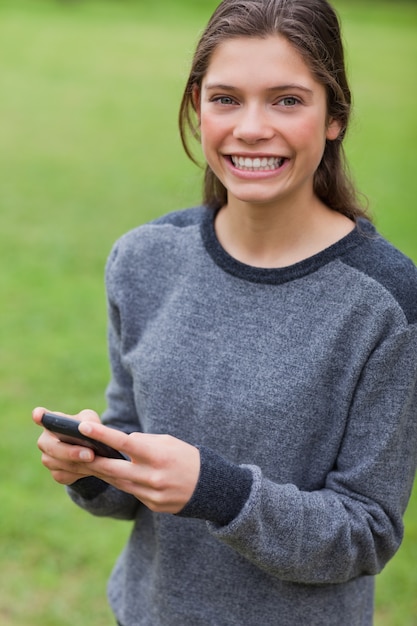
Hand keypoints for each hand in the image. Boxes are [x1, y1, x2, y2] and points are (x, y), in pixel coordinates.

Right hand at [32, 406, 101, 485]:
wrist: (93, 452)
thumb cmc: (89, 429)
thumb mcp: (91, 420)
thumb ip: (89, 421)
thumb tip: (86, 428)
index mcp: (52, 422)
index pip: (42, 417)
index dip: (39, 416)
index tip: (38, 415)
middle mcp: (45, 441)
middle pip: (53, 448)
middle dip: (72, 452)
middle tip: (90, 454)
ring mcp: (47, 458)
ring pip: (59, 464)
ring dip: (79, 465)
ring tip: (96, 462)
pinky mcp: (55, 474)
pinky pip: (65, 476)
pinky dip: (79, 474)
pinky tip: (91, 469)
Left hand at [76, 421, 200, 513]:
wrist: (209, 487)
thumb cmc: (186, 457)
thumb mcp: (168, 442)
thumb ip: (143, 442)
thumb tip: (121, 444)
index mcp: (157, 455)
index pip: (124, 443)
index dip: (102, 434)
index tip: (83, 426)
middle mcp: (152, 476)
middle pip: (113, 469)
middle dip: (93, 460)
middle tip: (75, 452)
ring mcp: (152, 494)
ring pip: (119, 482)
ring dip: (104, 473)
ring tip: (90, 462)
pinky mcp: (153, 505)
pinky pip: (132, 492)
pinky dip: (124, 483)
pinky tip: (118, 476)